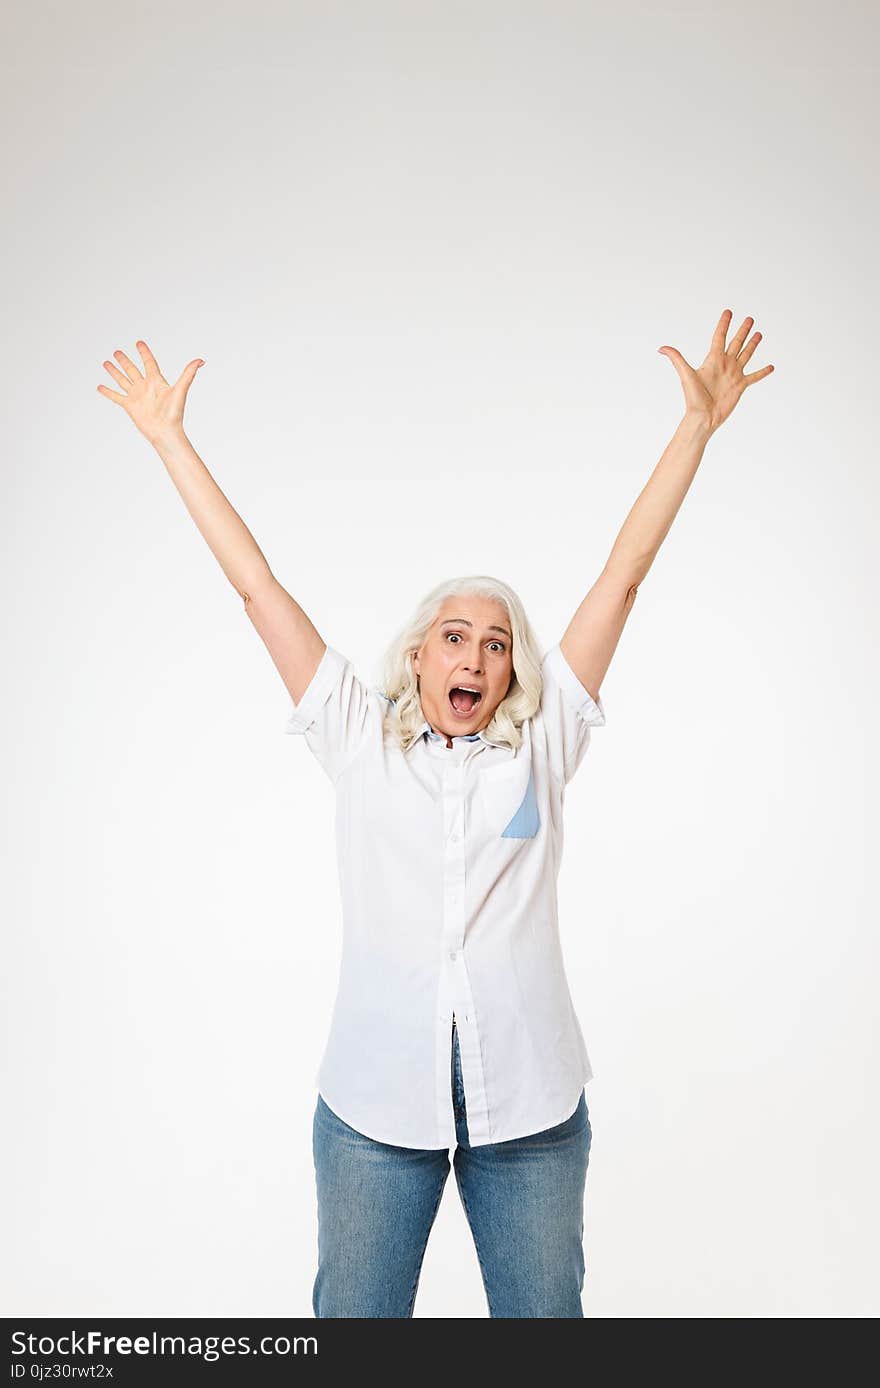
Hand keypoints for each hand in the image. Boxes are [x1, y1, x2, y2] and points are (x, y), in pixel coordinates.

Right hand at [96, 340, 204, 445]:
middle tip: (116, 351)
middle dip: (124, 360)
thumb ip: (188, 374)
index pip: (149, 362)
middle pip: (132, 369)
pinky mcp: (129, 406)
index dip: (144, 353)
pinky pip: (116, 396)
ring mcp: (136, 396)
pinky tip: (100, 386)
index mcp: (156, 381)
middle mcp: (145, 387)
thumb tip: (200, 360)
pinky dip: (108, 392)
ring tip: (106, 362)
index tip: (139, 343)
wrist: (165, 431)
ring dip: (114, 372)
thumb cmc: (174, 413)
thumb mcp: (180, 390)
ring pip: (123, 380)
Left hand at [658, 309, 773, 435]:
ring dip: (752, 345)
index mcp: (713, 360)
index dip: (724, 324)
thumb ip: (677, 359)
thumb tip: (661, 348)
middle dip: (742, 331)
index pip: (719, 337)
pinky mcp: (741, 386)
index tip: (728, 312)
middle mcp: (725, 364)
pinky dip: (763, 372)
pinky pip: (754, 377)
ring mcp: (734, 374)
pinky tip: (771, 367)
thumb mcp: (685, 375)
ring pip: (746, 355)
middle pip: (736, 343)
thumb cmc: (693, 398)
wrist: (703, 417)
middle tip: (749, 319)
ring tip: (759, 334)